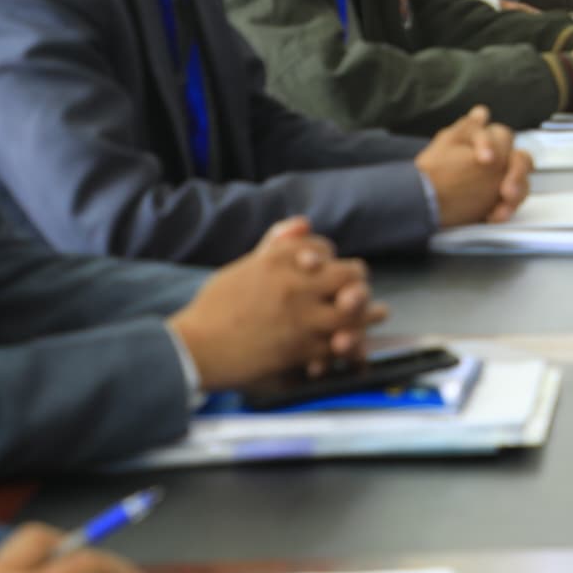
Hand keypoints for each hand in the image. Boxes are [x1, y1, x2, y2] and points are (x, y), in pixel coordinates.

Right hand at [169, 218, 385, 388]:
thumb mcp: (244, 267)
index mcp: (278, 259)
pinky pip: (341, 343)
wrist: (196, 349)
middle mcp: (296, 284)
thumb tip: (304, 222)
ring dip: (369, 312)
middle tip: (357, 289)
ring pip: (355, 309)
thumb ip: (277, 244)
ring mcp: (303, 317)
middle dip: (356, 280)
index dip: (330, 258)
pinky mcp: (304, 348)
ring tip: (377, 313)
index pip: (324, 248)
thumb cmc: (215, 309)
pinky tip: (357, 341)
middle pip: (350, 274)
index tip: (328, 266)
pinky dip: (352, 343)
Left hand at [416, 105, 530, 226]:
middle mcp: (499, 161)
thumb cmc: (433, 169)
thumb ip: (467, 128)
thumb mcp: (447, 144)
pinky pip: (511, 205)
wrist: (423, 199)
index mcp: (487, 143)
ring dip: (516, 193)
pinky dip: (505, 210)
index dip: (495, 146)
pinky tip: (494, 216)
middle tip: (507, 189)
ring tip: (503, 206)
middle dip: (517, 173)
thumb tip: (482, 111)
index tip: (484, 159)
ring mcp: (501, 182)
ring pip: (522, 184)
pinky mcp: (498, 202)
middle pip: (521, 160)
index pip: (503, 136)